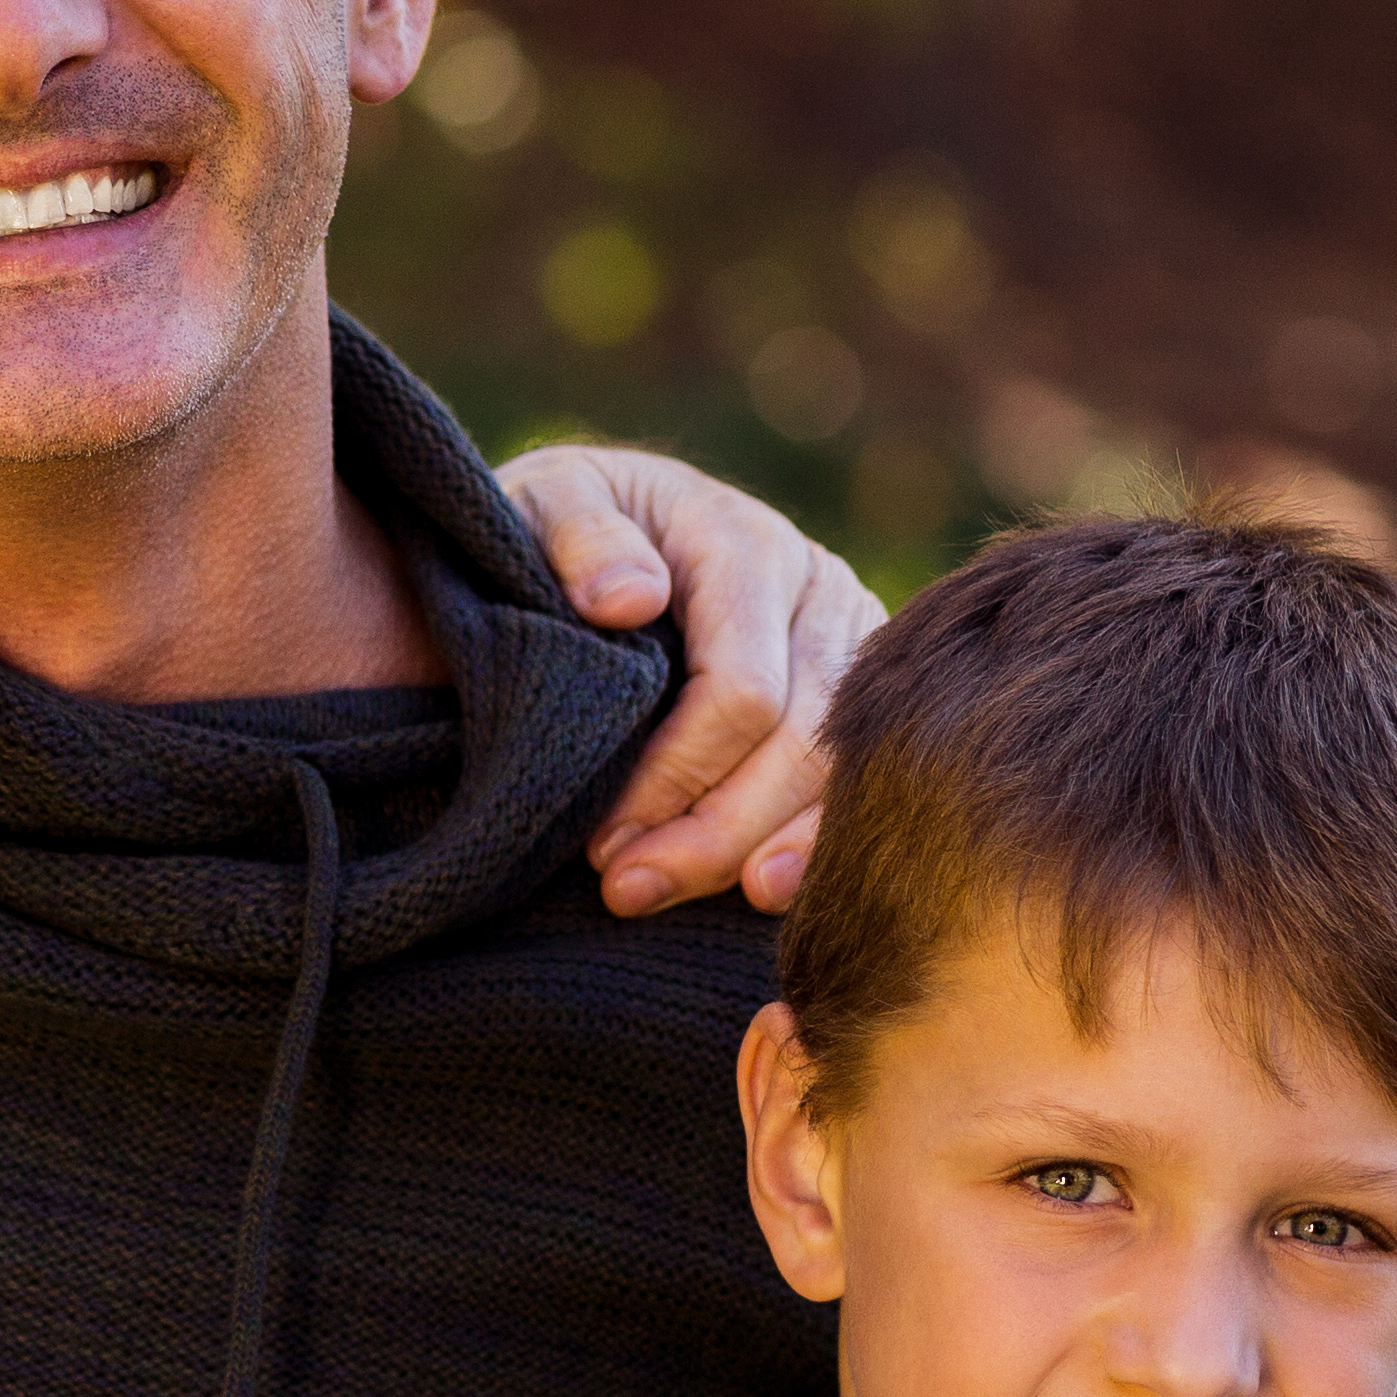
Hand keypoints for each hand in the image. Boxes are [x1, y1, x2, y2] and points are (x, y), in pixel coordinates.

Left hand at [498, 442, 881, 914]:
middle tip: (625, 890)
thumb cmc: (557, 525)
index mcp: (743, 542)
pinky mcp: (851, 691)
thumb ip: (577, 537)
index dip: (676, 775)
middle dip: (713, 830)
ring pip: (834, 771)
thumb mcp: (544, 501)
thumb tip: (627, 599)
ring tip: (674, 894)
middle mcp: (816, 588)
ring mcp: (847, 640)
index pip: (741, 689)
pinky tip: (766, 891)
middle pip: (800, 741)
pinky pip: (849, 780)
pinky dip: (809, 842)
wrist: (596, 522)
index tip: (601, 837)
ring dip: (759, 848)